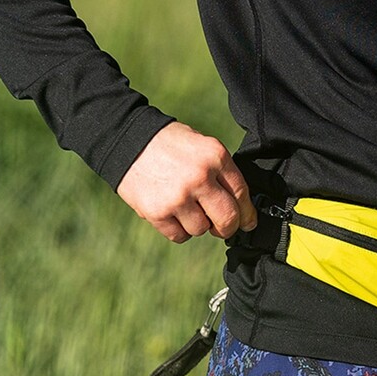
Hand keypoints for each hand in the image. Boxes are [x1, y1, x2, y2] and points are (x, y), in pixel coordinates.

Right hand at [116, 121, 257, 242]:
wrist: (128, 140)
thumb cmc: (170, 144)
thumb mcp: (203, 146)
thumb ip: (221, 173)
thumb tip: (240, 207)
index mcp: (216, 157)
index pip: (241, 194)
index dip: (247, 213)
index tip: (248, 222)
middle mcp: (200, 177)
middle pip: (227, 219)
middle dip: (228, 227)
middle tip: (222, 227)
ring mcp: (178, 196)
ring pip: (202, 230)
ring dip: (198, 225)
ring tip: (187, 208)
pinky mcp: (157, 211)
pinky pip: (179, 235)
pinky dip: (179, 230)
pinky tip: (173, 214)